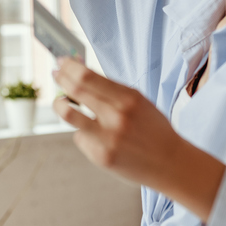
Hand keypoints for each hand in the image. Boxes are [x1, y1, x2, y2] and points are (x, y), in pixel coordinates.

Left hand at [53, 58, 225, 220]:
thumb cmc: (153, 129)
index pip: (88, 76)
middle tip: (56, 74)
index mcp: (128, 98)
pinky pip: (80, 137)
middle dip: (62, 78)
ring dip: (59, 104)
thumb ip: (111, 90)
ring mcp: (107, 138)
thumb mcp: (139, 101)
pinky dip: (83, 133)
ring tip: (59, 102)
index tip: (62, 62)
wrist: (170, 163)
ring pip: (68, 114)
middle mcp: (116, 116)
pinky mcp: (101, 157)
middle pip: (76, 89)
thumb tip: (80, 73)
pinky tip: (96, 136)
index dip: (70, 67)